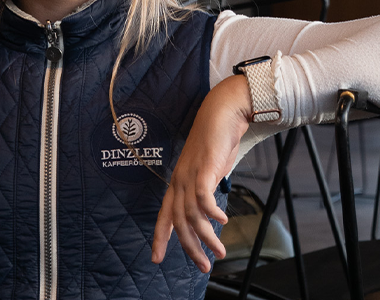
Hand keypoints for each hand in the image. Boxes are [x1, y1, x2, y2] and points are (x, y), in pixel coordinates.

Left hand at [151, 74, 252, 272]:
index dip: (160, 238)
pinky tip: (222, 221)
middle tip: (203, 266)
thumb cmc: (217, 143)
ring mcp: (190, 174)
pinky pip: (204, 197)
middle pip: (179, 222)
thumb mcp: (208, 172)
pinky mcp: (204, 169)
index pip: (164, 215)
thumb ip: (206, 192)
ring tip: (220, 251)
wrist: (223, 114)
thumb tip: (210, 211)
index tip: (156, 259)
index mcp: (177, 183)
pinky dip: (212, 212)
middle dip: (190, 248)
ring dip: (207, 236)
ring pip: (192, 214)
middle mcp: (179, 181)